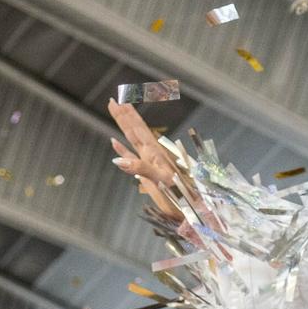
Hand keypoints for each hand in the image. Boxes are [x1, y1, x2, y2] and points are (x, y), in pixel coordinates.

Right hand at [108, 100, 185, 221]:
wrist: (194, 208)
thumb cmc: (180, 196)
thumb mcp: (161, 180)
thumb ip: (140, 168)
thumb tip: (116, 159)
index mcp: (153, 153)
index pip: (135, 129)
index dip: (125, 116)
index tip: (115, 100)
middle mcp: (152, 154)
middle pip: (135, 129)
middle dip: (124, 115)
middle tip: (113, 100)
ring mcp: (150, 162)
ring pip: (134, 138)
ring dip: (126, 125)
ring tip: (118, 112)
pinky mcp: (149, 173)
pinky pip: (132, 156)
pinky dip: (122, 149)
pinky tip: (115, 143)